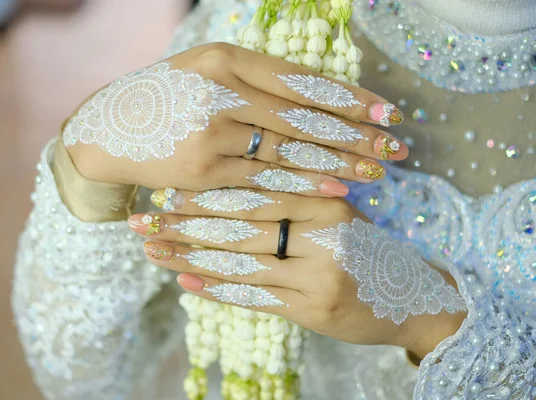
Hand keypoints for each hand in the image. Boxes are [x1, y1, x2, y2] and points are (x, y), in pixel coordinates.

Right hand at [64, 42, 406, 197]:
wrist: (106, 130)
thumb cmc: (166, 100)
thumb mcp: (207, 73)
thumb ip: (256, 82)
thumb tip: (316, 102)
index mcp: (226, 58)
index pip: (302, 80)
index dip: (349, 98)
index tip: (387, 112)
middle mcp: (220, 88)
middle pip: (304, 116)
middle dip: (356, 134)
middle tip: (396, 148)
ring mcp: (210, 130)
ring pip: (289, 149)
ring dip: (338, 163)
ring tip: (376, 171)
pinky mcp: (202, 169)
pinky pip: (263, 178)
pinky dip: (302, 185)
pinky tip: (335, 191)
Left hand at [128, 187, 465, 356]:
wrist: (411, 298)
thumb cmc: (364, 249)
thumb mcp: (337, 215)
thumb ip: (292, 203)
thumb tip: (225, 192)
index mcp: (327, 202)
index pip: (255, 195)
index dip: (207, 196)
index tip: (167, 194)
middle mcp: (323, 236)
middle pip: (240, 229)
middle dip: (186, 226)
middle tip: (144, 222)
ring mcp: (317, 276)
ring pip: (240, 264)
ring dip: (191, 259)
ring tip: (154, 252)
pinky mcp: (312, 310)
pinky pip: (255, 296)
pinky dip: (218, 290)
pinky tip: (187, 283)